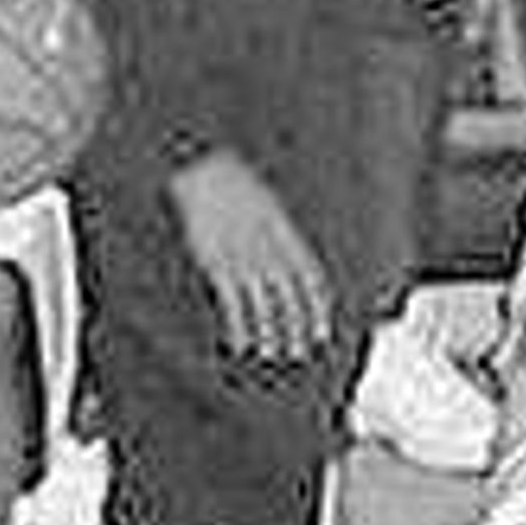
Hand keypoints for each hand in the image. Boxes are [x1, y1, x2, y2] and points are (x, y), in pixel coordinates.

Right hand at [164, 151, 333, 363]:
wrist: (203, 169)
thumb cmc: (234, 187)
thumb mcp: (269, 207)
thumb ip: (281, 237)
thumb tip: (289, 266)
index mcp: (286, 237)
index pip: (312, 283)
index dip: (319, 313)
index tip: (322, 335)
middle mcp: (269, 252)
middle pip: (290, 301)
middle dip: (296, 331)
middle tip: (298, 355)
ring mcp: (243, 260)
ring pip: (263, 308)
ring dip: (268, 336)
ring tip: (269, 355)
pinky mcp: (216, 264)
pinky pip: (231, 305)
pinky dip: (236, 329)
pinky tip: (237, 345)